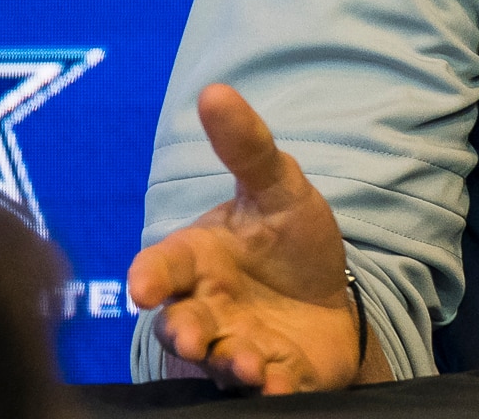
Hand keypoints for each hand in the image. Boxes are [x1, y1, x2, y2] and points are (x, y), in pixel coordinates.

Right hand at [126, 85, 388, 393]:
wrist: (333, 297)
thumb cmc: (290, 241)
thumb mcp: (279, 187)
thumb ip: (247, 146)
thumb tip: (214, 91)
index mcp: (198, 260)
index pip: (160, 268)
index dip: (150, 277)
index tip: (144, 287)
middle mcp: (206, 308)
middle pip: (178, 324)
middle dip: (182, 332)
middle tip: (192, 334)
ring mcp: (234, 346)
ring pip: (217, 361)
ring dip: (228, 362)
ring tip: (248, 362)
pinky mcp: (271, 376)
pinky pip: (264, 388)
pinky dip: (270, 387)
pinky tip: (280, 380)